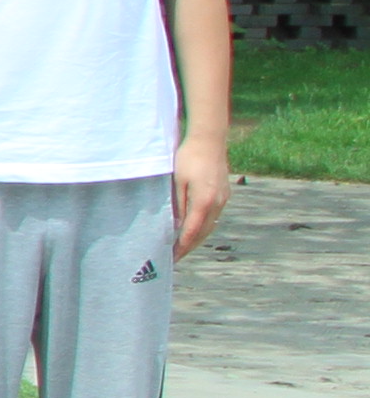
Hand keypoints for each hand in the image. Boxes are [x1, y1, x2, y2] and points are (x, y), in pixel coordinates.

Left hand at [174, 131, 231, 258]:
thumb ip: (178, 204)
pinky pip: (214, 216)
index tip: (173, 257)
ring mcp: (223, 199)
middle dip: (190, 246)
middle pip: (203, 232)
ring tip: (184, 246)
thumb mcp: (178, 181)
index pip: (192, 231)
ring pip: (210, 225)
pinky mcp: (224, 194)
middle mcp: (217, 203)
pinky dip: (204, 226)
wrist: (209, 141)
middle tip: (176, 257)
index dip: (182, 246)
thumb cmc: (188, 158)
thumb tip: (177, 225)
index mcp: (203, 202)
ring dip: (198, 238)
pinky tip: (195, 229)